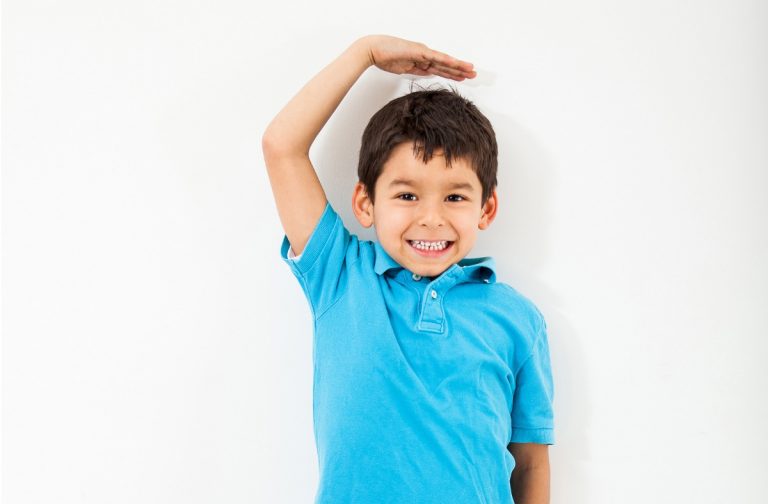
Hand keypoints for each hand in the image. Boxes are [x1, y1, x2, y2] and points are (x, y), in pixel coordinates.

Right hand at [357, 35, 476, 80]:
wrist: (373, 50)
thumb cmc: (385, 57)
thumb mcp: (404, 68)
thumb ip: (416, 70)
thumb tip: (427, 73)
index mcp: (421, 60)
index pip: (440, 68)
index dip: (452, 72)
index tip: (463, 77)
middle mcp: (424, 55)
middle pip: (445, 65)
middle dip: (460, 70)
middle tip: (474, 73)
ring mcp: (422, 53)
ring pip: (444, 61)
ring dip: (457, 66)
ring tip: (470, 69)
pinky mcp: (418, 52)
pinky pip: (435, 57)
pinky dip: (446, 60)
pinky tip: (455, 63)